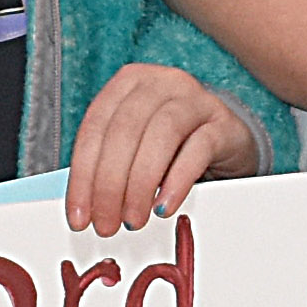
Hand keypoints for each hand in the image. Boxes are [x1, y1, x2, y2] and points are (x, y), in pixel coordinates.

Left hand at [64, 63, 253, 235]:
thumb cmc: (174, 146)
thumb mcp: (136, 147)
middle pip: (125, 131)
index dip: (83, 175)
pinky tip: (164, 207)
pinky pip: (198, 150)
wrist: (227, 142)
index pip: (95, 127)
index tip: (79, 215)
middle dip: (109, 185)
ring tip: (134, 219)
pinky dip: (177, 182)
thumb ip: (109, 166)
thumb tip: (85, 208)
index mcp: (129, 83)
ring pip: (160, 135)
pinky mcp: (223, 123)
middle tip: (106, 223)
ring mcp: (195, 99)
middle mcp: (161, 83)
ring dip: (140, 185)